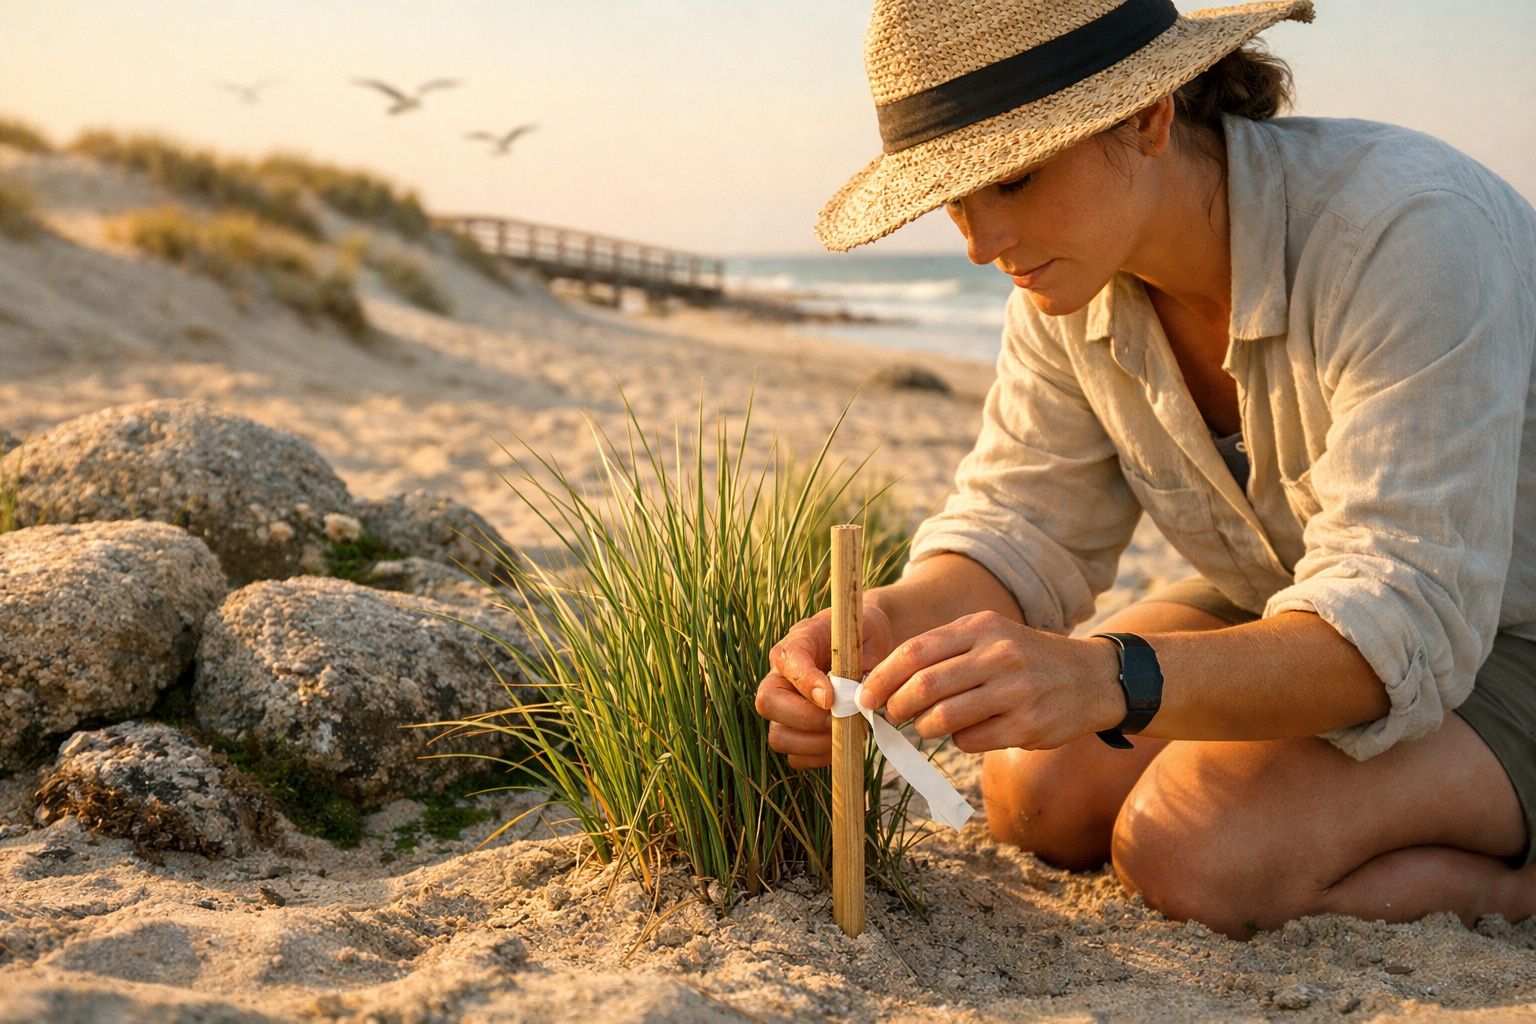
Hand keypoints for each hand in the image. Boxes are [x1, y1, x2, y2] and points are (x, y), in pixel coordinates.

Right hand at [754, 602, 894, 768]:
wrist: (868, 646)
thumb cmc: (863, 638)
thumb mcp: (863, 639)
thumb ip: (853, 665)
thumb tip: (846, 702)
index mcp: (796, 644)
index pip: (787, 661)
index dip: (806, 682)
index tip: (831, 698)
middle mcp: (780, 677)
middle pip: (768, 703)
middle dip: (807, 719)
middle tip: (843, 719)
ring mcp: (783, 707)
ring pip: (778, 735)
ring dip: (815, 743)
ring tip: (849, 733)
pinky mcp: (794, 731)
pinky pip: (795, 756)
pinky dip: (819, 756)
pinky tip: (842, 742)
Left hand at [858, 611, 1121, 751]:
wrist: (1092, 678)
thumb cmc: (1026, 658)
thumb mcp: (989, 636)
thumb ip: (944, 651)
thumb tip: (887, 679)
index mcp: (982, 628)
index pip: (916, 652)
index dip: (883, 677)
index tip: (865, 695)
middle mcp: (998, 655)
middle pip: (925, 686)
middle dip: (896, 705)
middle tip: (888, 714)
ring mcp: (1015, 692)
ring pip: (944, 718)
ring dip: (924, 727)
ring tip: (926, 725)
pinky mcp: (1028, 725)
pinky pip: (971, 740)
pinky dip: (958, 740)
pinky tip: (968, 731)